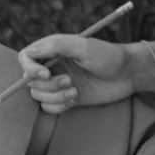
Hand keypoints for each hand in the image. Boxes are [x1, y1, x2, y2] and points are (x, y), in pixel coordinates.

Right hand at [18, 34, 133, 113]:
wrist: (128, 74)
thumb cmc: (108, 56)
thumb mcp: (83, 46)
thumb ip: (56, 46)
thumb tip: (30, 52)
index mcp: (52, 49)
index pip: (26, 58)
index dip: (30, 68)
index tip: (46, 74)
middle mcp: (52, 66)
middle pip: (30, 80)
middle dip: (48, 85)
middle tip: (70, 81)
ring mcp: (58, 83)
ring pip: (39, 95)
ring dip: (55, 97)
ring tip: (75, 91)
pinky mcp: (66, 98)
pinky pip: (49, 107)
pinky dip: (59, 106)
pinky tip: (76, 99)